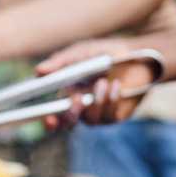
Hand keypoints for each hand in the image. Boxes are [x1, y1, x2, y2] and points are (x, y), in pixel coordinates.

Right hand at [36, 39, 156, 128]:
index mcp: (67, 93)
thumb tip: (38, 71)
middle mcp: (81, 107)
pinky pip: (109, 116)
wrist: (137, 56)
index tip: (49, 119)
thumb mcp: (81, 53)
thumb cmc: (105, 53)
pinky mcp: (116, 115)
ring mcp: (99, 113)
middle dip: (70, 115)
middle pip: (69, 123)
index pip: (53, 115)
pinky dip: (111, 101)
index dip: (49, 121)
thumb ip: (60, 62)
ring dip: (96, 102)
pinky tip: (116, 85)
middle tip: (76, 100)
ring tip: (103, 82)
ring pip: (89, 120)